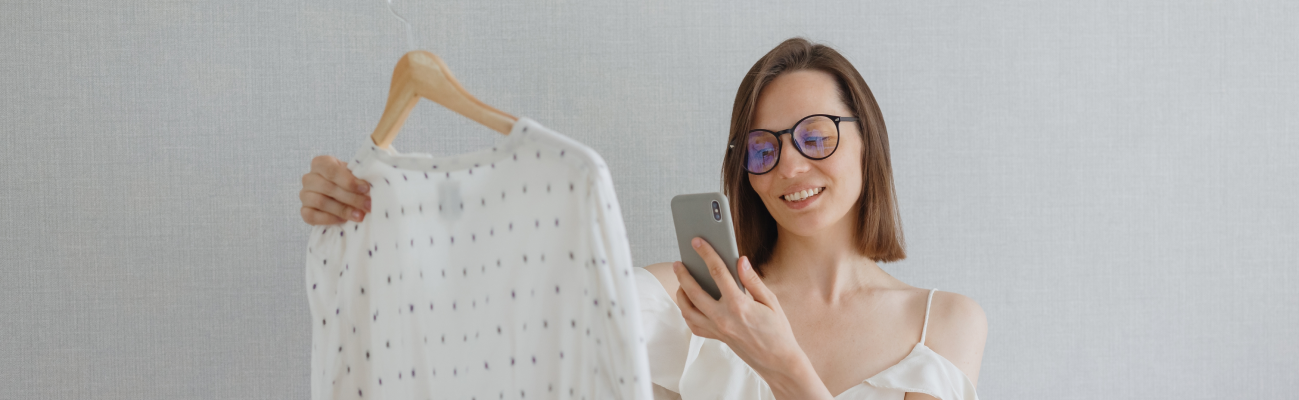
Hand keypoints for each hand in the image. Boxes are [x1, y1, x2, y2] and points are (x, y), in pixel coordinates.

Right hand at [300, 155, 370, 224]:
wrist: (342, 196)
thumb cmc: (349, 183)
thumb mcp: (355, 176)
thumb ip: (359, 178)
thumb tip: (370, 188)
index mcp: (321, 164)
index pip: (332, 170)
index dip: (349, 181)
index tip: (366, 189)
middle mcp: (309, 178)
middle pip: (328, 188)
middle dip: (351, 198)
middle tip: (367, 205)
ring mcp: (304, 195)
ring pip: (320, 202)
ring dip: (342, 210)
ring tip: (359, 215)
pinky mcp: (304, 211)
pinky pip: (312, 216)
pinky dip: (329, 219)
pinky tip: (344, 220)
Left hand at [673, 238, 830, 398]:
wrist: (778, 361)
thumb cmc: (778, 330)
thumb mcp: (770, 301)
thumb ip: (752, 280)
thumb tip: (740, 260)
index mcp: (739, 305)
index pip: (717, 273)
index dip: (706, 254)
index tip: (698, 242)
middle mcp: (723, 318)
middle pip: (694, 291)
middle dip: (683, 274)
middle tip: (678, 262)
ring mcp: (717, 330)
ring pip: (688, 310)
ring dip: (681, 294)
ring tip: (681, 281)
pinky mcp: (716, 338)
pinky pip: (694, 324)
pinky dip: (687, 312)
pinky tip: (689, 302)